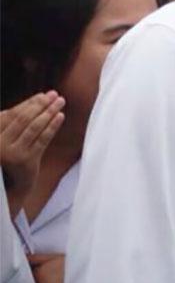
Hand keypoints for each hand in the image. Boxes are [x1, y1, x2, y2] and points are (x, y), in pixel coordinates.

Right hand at [0, 92, 64, 213]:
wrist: (9, 188)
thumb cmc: (10, 157)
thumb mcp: (6, 139)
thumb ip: (15, 122)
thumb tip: (40, 98)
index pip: (13, 114)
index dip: (29, 103)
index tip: (44, 94)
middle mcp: (0, 144)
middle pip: (24, 119)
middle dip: (41, 104)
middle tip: (55, 95)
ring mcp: (13, 153)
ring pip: (34, 127)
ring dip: (49, 112)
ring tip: (60, 102)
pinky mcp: (27, 161)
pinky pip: (42, 140)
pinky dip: (52, 126)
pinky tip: (60, 116)